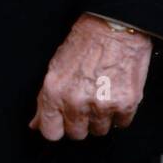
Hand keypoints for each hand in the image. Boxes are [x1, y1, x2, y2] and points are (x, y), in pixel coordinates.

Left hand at [29, 14, 152, 141]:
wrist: (113, 28)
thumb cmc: (84, 43)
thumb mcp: (55, 68)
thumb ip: (45, 100)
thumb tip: (36, 123)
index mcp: (54, 92)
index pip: (50, 132)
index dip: (56, 128)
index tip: (61, 123)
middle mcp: (77, 102)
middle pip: (77, 134)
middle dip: (80, 122)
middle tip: (84, 101)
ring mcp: (102, 105)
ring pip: (99, 131)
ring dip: (100, 118)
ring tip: (101, 94)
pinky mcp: (126, 104)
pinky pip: (121, 124)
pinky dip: (119, 113)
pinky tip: (115, 94)